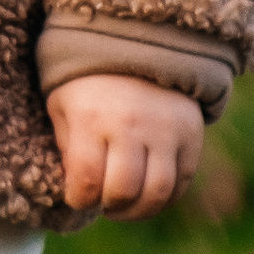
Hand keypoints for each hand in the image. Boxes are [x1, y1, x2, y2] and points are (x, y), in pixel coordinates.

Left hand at [48, 72, 204, 219]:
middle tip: (102, 203)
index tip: (78, 197)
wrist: (136, 42)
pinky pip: (182, 182)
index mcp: (91, 117)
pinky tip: (147, 195)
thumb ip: (67, 150)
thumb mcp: (63, 107)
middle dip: (109, 206)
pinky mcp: (191, 134)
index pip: (86, 182)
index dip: (80, 200)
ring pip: (157, 193)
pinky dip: (165, 199)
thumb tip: (80, 192)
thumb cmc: (89, 82)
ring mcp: (165, 129)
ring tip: (125, 205)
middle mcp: (130, 123)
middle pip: (123, 191)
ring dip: (138, 211)